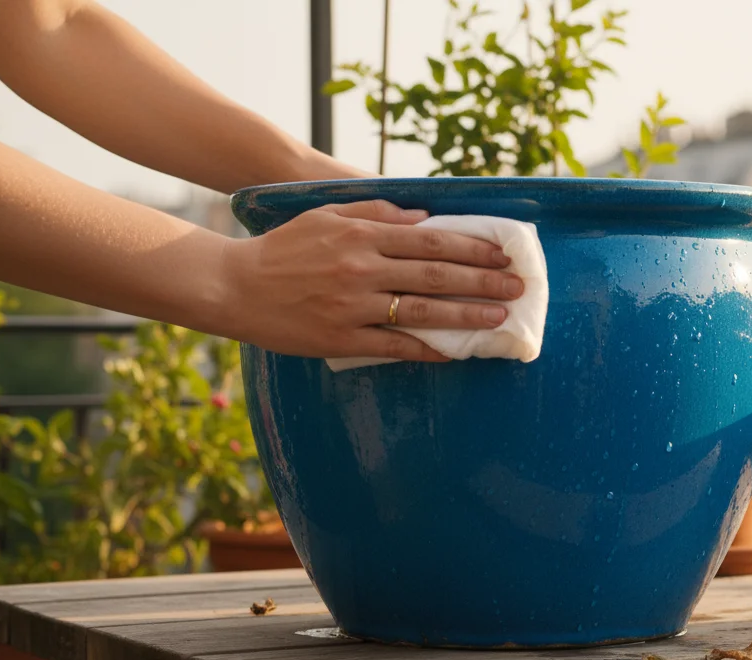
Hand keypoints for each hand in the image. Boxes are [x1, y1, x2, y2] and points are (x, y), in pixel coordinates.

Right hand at [216, 200, 524, 360]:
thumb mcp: (327, 216)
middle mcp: (363, 270)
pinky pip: (394, 347)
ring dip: (466, 316)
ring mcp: (353, 307)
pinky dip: (427, 349)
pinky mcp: (342, 339)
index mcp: (363, 237)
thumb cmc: (284, 247)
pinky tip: (454, 352)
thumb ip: (377, 214)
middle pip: (437, 276)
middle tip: (517, 287)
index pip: (433, 242)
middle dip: (484, 281)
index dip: (473, 249)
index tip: (503, 255)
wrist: (234, 286)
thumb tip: (425, 219)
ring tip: (499, 318)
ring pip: (423, 312)